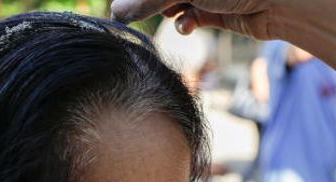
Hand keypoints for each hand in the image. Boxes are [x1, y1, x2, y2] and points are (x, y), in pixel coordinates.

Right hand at [110, 0, 276, 39]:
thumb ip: (147, 0)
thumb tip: (116, 13)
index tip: (122, 9)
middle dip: (151, 0)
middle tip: (138, 12)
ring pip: (172, 1)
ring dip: (167, 10)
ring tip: (172, 12)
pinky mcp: (218, 10)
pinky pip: (190, 17)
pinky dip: (186, 22)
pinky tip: (188, 25)